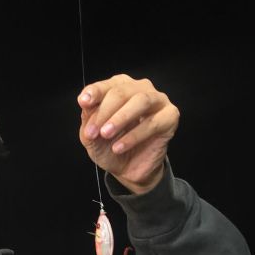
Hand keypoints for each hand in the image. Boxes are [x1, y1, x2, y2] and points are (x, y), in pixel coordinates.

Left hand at [78, 75, 178, 193]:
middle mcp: (140, 89)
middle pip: (122, 91)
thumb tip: (85, 102)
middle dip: (105, 111)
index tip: (83, 102)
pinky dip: (134, 135)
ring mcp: (158, 101)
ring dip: (121, 118)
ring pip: (141, 100)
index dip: (95, 92)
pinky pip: (153, 122)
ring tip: (106, 135)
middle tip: (93, 131)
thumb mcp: (92, 136)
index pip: (107, 85)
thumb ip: (88, 118)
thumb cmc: (110, 147)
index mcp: (120, 87)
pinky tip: (119, 147)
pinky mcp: (170, 117)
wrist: (128, 170)